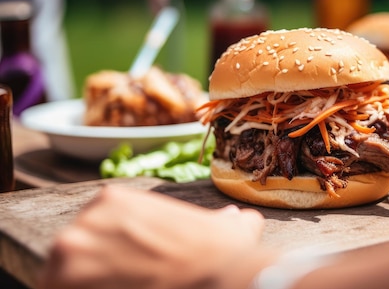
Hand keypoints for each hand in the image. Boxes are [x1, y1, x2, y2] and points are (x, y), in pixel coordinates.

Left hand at [39, 186, 267, 288]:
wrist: (217, 276)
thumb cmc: (220, 255)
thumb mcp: (229, 228)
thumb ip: (229, 221)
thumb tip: (237, 218)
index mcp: (114, 200)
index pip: (93, 235)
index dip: (107, 259)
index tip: (126, 273)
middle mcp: (86, 218)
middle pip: (72, 255)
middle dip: (92, 275)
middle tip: (122, 286)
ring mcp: (70, 248)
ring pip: (60, 278)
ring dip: (85, 286)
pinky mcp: (62, 278)